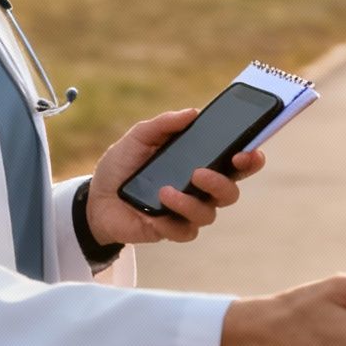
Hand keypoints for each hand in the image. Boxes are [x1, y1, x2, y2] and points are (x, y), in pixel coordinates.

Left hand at [85, 108, 266, 245]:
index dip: (250, 160)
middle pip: (230, 192)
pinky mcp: (171, 231)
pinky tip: (154, 212)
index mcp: (200, 163)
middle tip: (200, 173)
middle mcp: (200, 189)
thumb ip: (164, 124)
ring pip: (208, 214)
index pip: (235, 163)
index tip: (248, 152)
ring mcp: (187, 212)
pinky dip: (170, 222)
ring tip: (165, 191)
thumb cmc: (122, 165)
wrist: (95, 198)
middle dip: (222, 183)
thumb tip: (192, 113)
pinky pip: (184, 232)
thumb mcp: (139, 137)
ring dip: (189, 203)